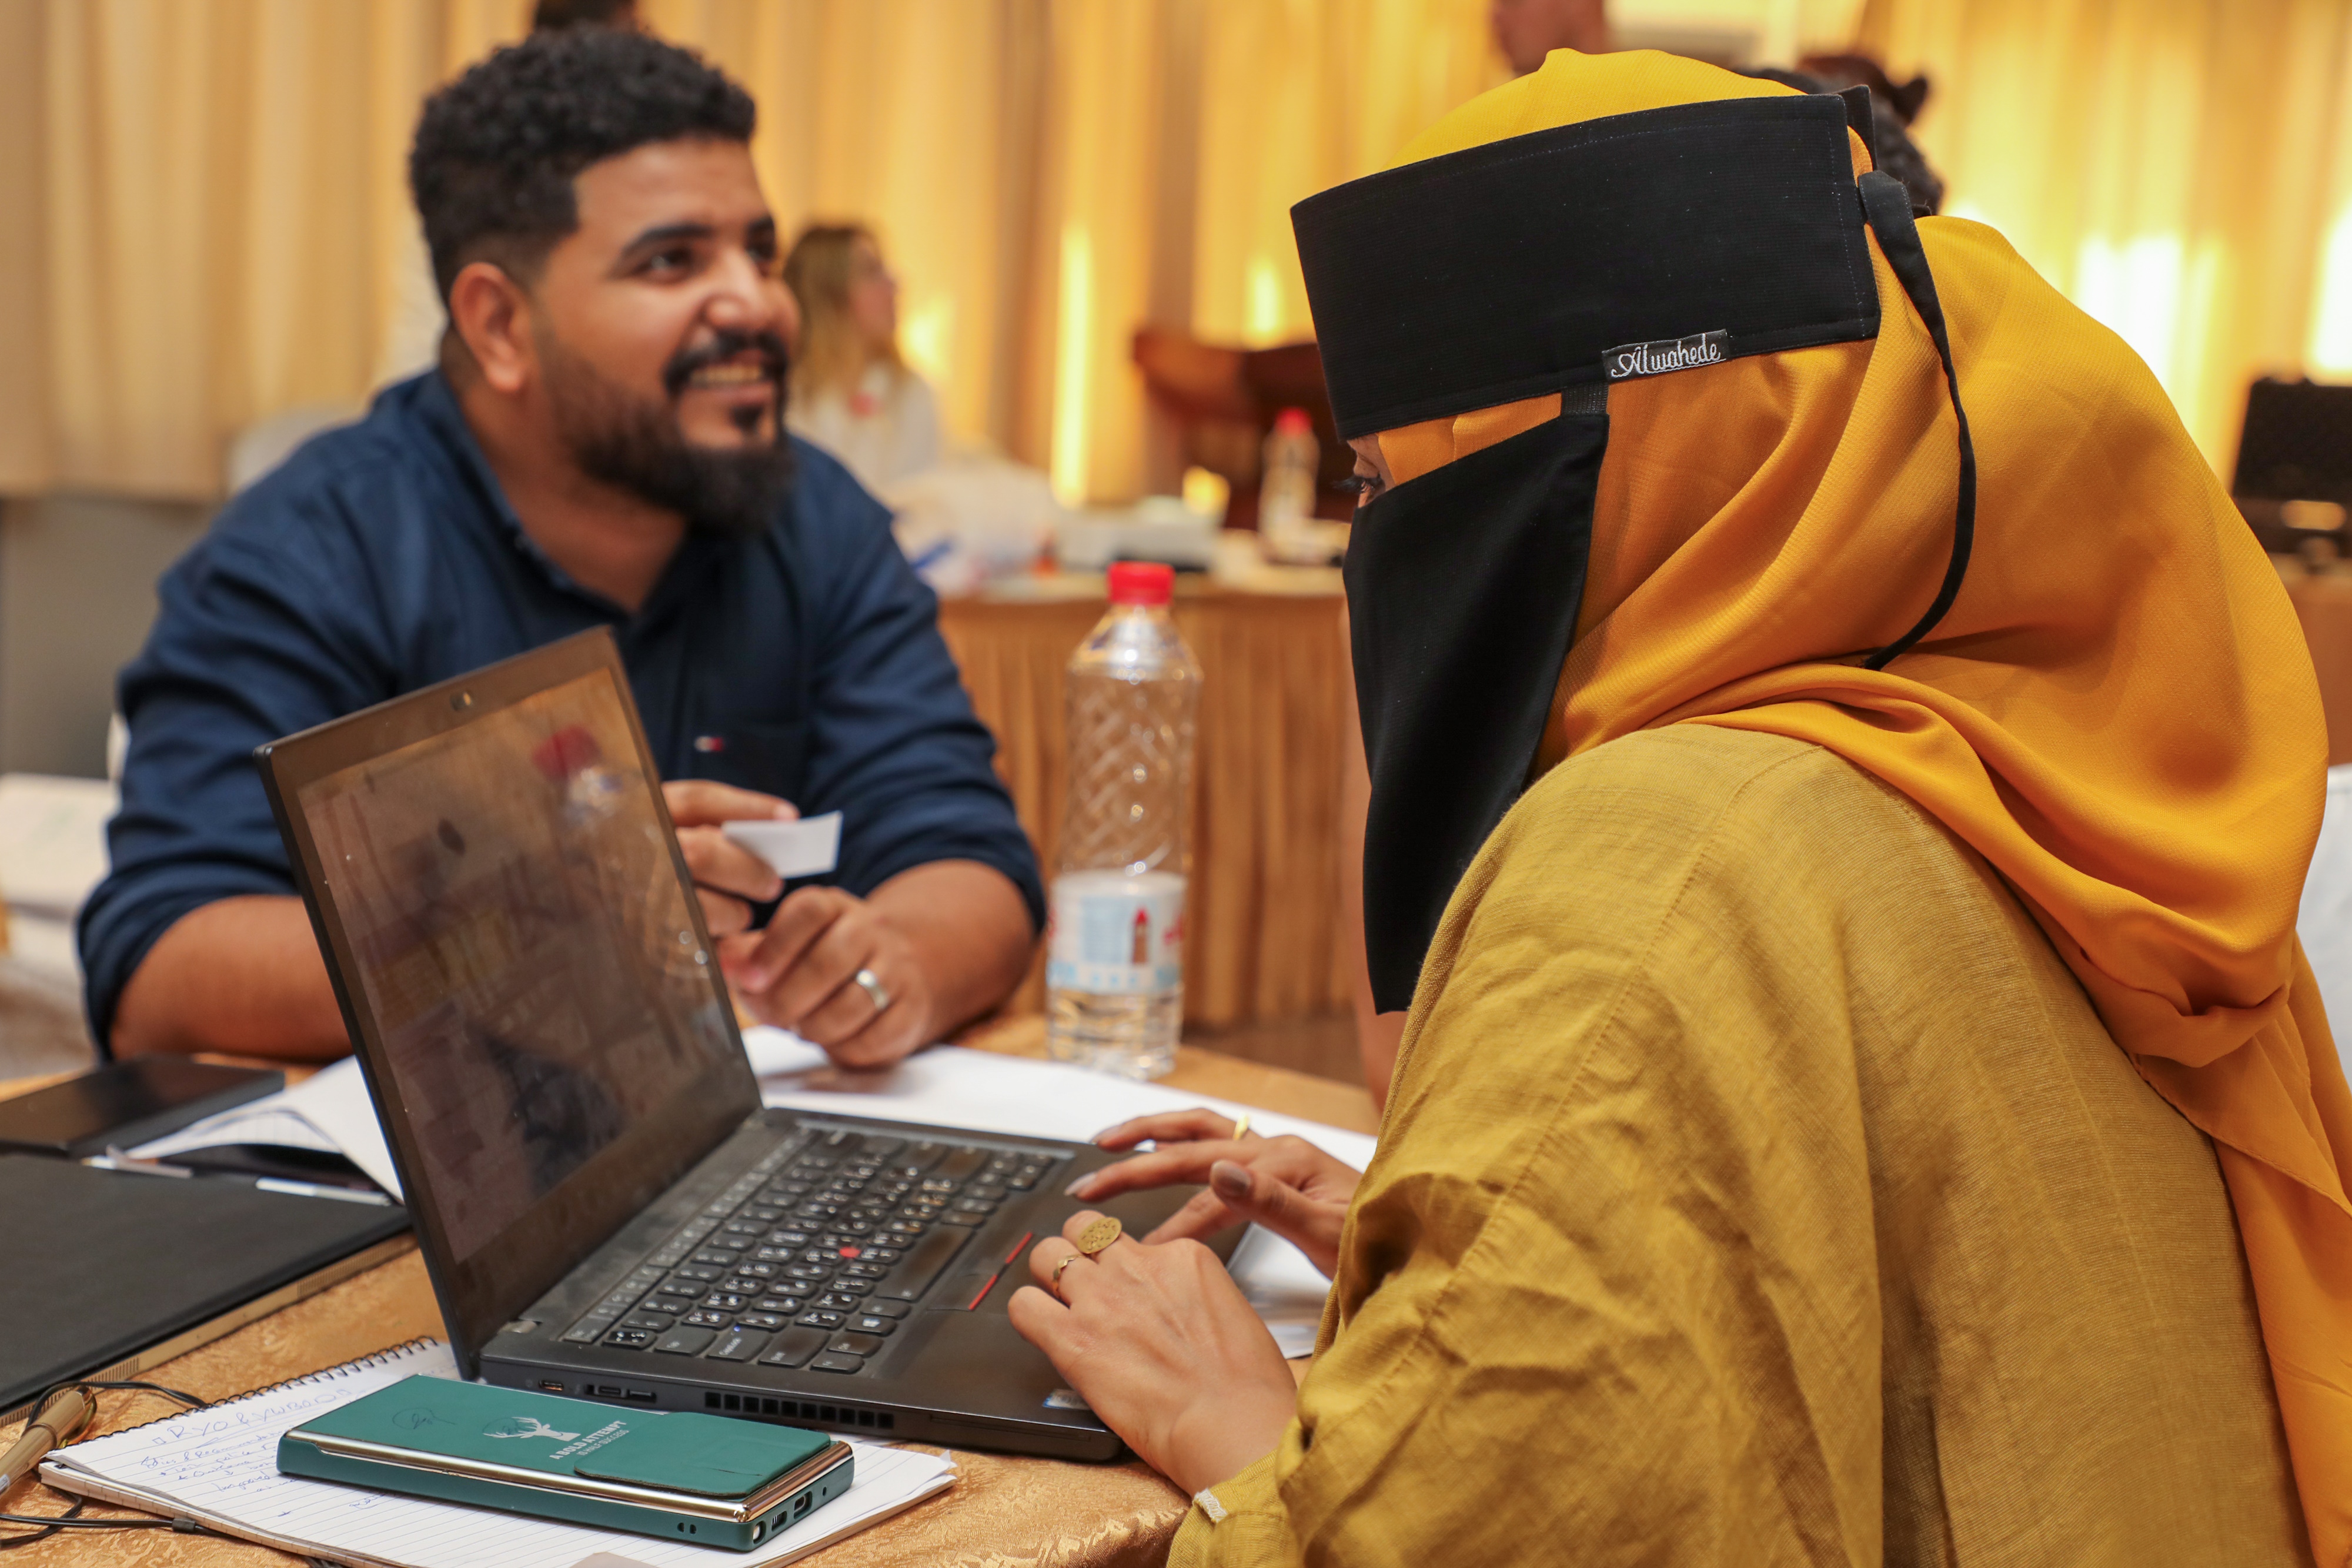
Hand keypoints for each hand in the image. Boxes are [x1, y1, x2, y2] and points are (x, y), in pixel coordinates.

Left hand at [662, 779, 930, 1068]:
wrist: (894, 977)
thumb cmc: (822, 965)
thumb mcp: (784, 950)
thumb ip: (749, 955)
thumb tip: (722, 960)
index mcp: (833, 908)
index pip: (808, 912)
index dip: (775, 946)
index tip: (751, 977)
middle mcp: (871, 930)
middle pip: (830, 960)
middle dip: (790, 997)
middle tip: (773, 1014)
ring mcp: (897, 968)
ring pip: (853, 1003)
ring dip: (816, 1026)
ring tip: (803, 1027)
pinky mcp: (912, 1009)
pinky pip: (876, 1036)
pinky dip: (846, 1048)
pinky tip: (833, 1040)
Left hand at [1008, 1211, 1297, 1494]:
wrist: (1232, 1423)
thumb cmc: (1246, 1387)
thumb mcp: (1231, 1313)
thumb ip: (1190, 1298)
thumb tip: (1170, 1311)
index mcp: (1182, 1256)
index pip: (1131, 1239)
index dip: (1121, 1265)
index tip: (1123, 1289)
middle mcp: (1136, 1267)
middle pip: (1082, 1230)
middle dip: (1075, 1251)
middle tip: (1077, 1283)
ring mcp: (1101, 1299)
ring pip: (1046, 1255)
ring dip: (1046, 1277)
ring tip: (1053, 1303)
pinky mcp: (1072, 1338)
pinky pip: (1024, 1306)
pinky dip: (1027, 1315)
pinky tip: (1040, 1330)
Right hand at [1065, 1111, 1359, 1277]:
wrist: (1417, 1238)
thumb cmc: (1378, 1242)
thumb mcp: (1329, 1233)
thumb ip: (1272, 1202)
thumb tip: (1218, 1172)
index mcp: (1283, 1163)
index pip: (1210, 1195)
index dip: (1172, 1226)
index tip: (1141, 1254)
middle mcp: (1274, 1149)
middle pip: (1190, 1147)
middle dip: (1135, 1163)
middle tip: (1089, 1185)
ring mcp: (1274, 1153)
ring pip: (1198, 1130)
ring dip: (1150, 1134)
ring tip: (1106, 1142)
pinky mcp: (1275, 1164)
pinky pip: (1214, 1140)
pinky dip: (1178, 1138)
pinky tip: (1159, 1144)